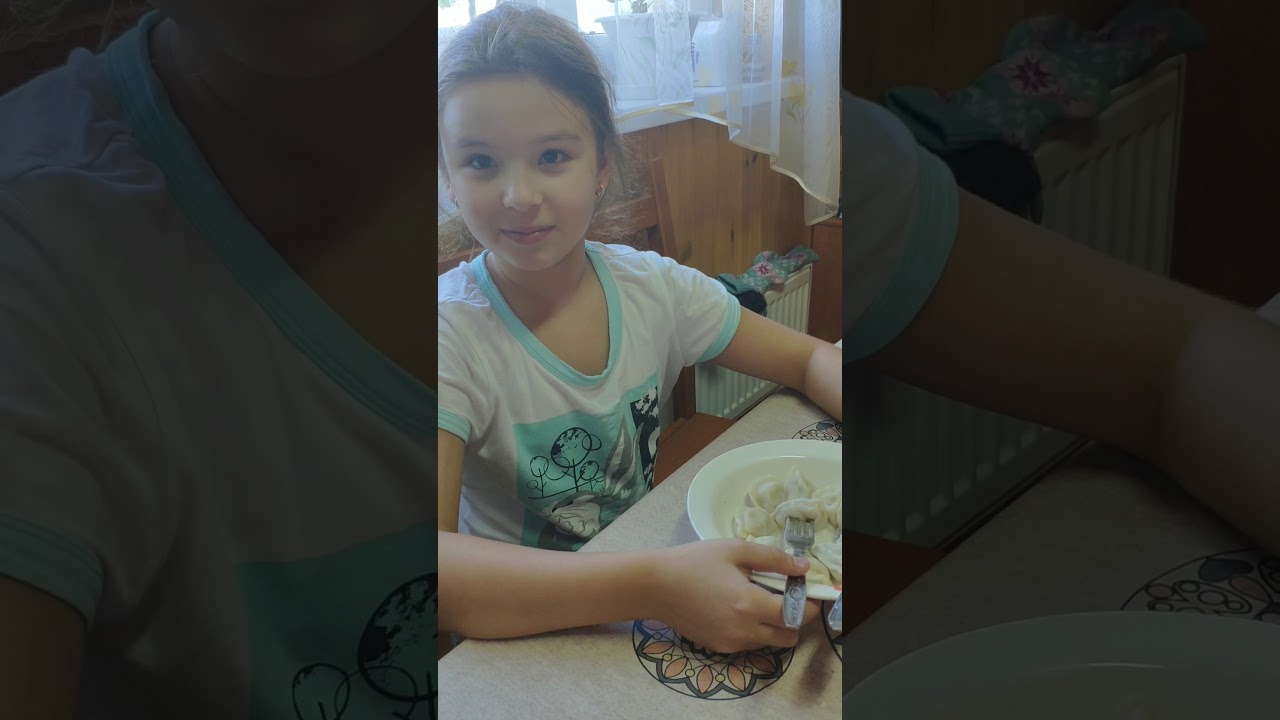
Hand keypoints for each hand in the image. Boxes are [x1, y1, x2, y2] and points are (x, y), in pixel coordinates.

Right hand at [650, 539, 820, 653]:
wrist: (655, 586)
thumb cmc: (693, 562)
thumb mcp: (734, 550)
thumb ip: (773, 558)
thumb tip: (803, 567)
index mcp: (749, 604)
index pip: (797, 614)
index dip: (810, 604)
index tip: (808, 590)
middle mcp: (743, 630)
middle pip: (789, 635)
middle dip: (796, 618)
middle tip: (787, 596)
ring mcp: (730, 643)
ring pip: (770, 642)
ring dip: (775, 625)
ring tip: (760, 600)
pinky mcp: (719, 648)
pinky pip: (749, 643)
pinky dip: (754, 630)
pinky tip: (739, 608)